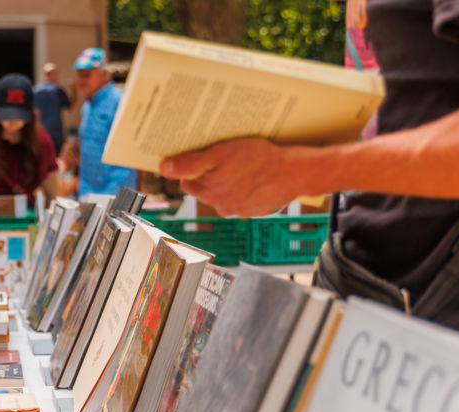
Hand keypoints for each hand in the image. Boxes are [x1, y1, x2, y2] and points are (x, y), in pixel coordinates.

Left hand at [161, 138, 308, 216]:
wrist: (294, 173)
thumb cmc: (257, 160)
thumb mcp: (219, 154)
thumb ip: (190, 163)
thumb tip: (164, 167)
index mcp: (208, 193)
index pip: (187, 182)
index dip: (191, 168)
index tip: (199, 157)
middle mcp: (221, 206)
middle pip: (206, 188)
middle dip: (211, 174)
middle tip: (224, 157)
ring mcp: (239, 210)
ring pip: (226, 193)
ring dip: (230, 180)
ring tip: (243, 164)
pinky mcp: (256, 210)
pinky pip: (245, 197)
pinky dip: (247, 187)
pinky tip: (255, 174)